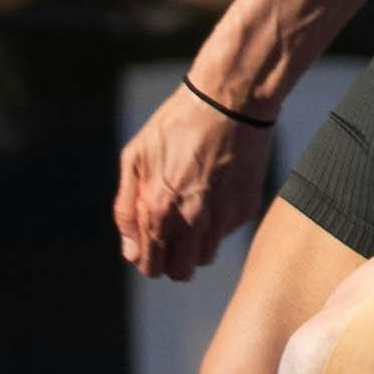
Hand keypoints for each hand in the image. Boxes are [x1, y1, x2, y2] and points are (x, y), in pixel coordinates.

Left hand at [113, 80, 278, 279]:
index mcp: (158, 211)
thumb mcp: (134, 159)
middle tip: (171, 236)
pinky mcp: (246, 208)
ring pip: (207, 257)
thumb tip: (130, 251)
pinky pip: (227, 231)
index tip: (150, 242)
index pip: (151, 267)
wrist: (229, 101)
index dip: (147, 258)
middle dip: (173, 260)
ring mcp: (223, 217)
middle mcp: (192, 222)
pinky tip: (215, 190)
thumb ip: (127, 209)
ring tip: (193, 211)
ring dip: (197, 244)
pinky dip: (218, 221)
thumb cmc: (175, 126)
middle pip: (181, 271)